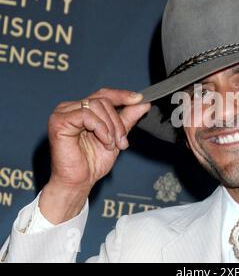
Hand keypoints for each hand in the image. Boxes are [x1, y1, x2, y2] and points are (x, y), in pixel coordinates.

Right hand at [39, 88, 150, 223]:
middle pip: (103, 101)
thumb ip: (127, 119)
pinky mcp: (59, 121)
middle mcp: (71, 108)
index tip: (139, 99)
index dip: (122, 95)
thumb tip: (142, 103)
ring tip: (111, 145)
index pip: (104, 94)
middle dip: (117, 122)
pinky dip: (100, 129)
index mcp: (83, 110)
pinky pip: (86, 115)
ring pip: (97, 106)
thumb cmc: (92, 162)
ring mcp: (63, 113)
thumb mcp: (116, 137)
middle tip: (122, 141)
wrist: (80, 181)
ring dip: (110, 127)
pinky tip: (104, 141)